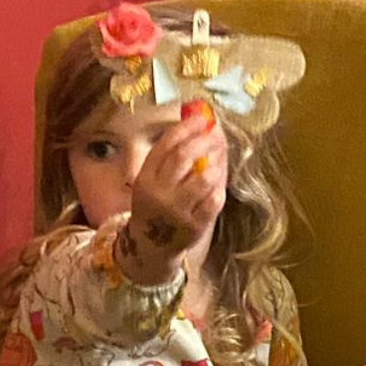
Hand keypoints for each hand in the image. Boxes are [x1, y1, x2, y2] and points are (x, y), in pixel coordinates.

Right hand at [117, 105, 225, 283]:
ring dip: (215, 163)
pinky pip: (214, 199)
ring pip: (202, 178)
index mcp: (146, 178)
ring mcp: (176, 211)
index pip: (166, 145)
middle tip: (215, 135)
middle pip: (183, 157)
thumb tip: (201, 120)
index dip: (186, 128)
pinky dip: (219, 186)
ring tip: (217, 159)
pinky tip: (217, 183)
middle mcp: (158, 194)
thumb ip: (173, 153)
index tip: (202, 118)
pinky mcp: (194, 225)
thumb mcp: (154, 179)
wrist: (151, 246)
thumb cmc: (156, 204)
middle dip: (203, 140)